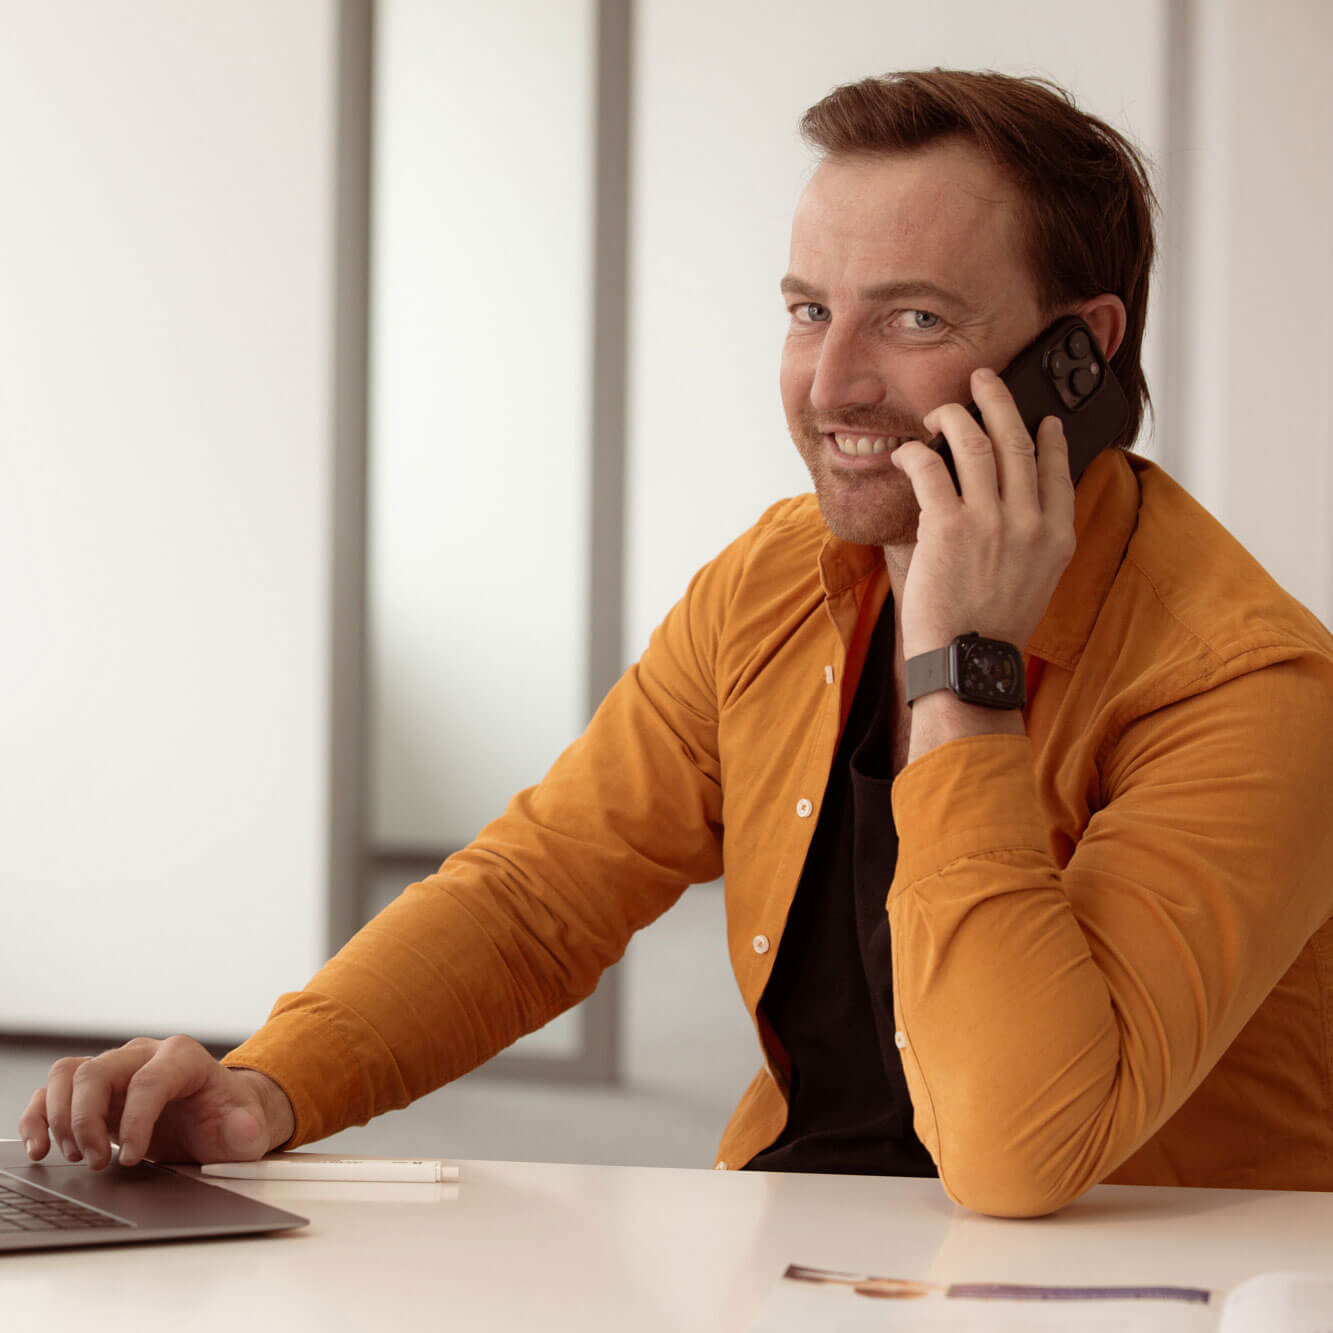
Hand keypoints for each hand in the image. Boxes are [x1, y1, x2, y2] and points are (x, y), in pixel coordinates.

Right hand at [17, 1035, 294, 1170]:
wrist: (219, 1118)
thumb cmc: (229, 1119)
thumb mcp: (247, 1128)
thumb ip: (247, 1129)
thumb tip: (242, 1127)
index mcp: (184, 1057)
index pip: (149, 1080)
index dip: (137, 1121)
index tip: (133, 1159)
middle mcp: (145, 1055)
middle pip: (98, 1071)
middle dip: (88, 1120)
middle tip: (97, 1162)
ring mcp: (117, 1070)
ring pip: (70, 1074)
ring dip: (60, 1118)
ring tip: (76, 1156)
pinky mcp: (96, 1091)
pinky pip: (54, 1091)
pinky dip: (40, 1117)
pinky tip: (41, 1147)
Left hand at [889, 366, 1075, 657]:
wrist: (969, 662)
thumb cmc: (989, 628)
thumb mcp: (1031, 582)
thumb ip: (1026, 540)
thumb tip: (1006, 506)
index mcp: (1057, 537)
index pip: (1059, 470)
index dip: (1049, 438)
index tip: (1043, 420)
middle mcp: (1030, 522)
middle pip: (1018, 441)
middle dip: (998, 401)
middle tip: (984, 380)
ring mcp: (992, 522)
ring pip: (975, 444)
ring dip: (954, 417)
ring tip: (941, 411)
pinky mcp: (950, 527)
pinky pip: (931, 469)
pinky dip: (914, 454)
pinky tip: (906, 452)